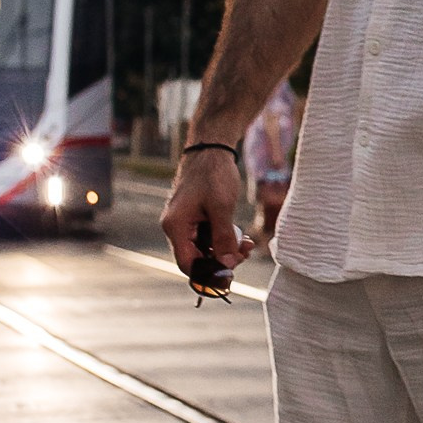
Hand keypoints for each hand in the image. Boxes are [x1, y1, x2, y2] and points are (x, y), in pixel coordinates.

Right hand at [160, 148, 254, 280]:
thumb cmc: (213, 173)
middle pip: (196, 258)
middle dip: (222, 260)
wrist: (210, 148)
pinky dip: (223, 239)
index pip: (187, 264)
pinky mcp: (194, 218)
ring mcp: (184, 222)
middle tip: (245, 252)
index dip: (208, 273)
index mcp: (175, 226)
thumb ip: (224, 238)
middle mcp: (175, 227)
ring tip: (247, 243)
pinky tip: (241, 236)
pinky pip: (207, 237)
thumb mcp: (222, 207)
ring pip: (204, 249)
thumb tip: (228, 265)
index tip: (231, 273)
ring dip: (226, 249)